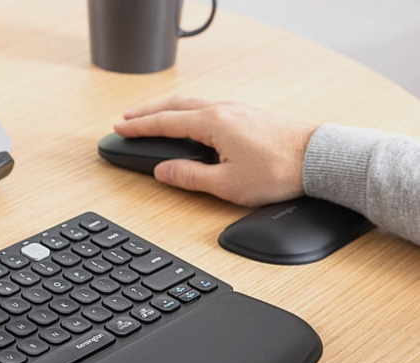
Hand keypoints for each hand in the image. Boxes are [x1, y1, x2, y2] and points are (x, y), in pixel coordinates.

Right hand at [114, 96, 316, 206]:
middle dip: (147, 112)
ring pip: (192, 103)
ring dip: (167, 108)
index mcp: (212, 124)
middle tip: (127, 117)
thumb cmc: (276, 171)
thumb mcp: (226, 183)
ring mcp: (236, 109)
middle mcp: (222, 110)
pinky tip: (189, 118)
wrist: (316, 160)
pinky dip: (188, 110)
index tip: (120, 127)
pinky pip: (208, 106)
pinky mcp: (248, 115)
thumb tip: (164, 171)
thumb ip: (190, 176)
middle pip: (175, 105)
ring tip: (152, 116)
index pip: (165, 123)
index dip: (139, 127)